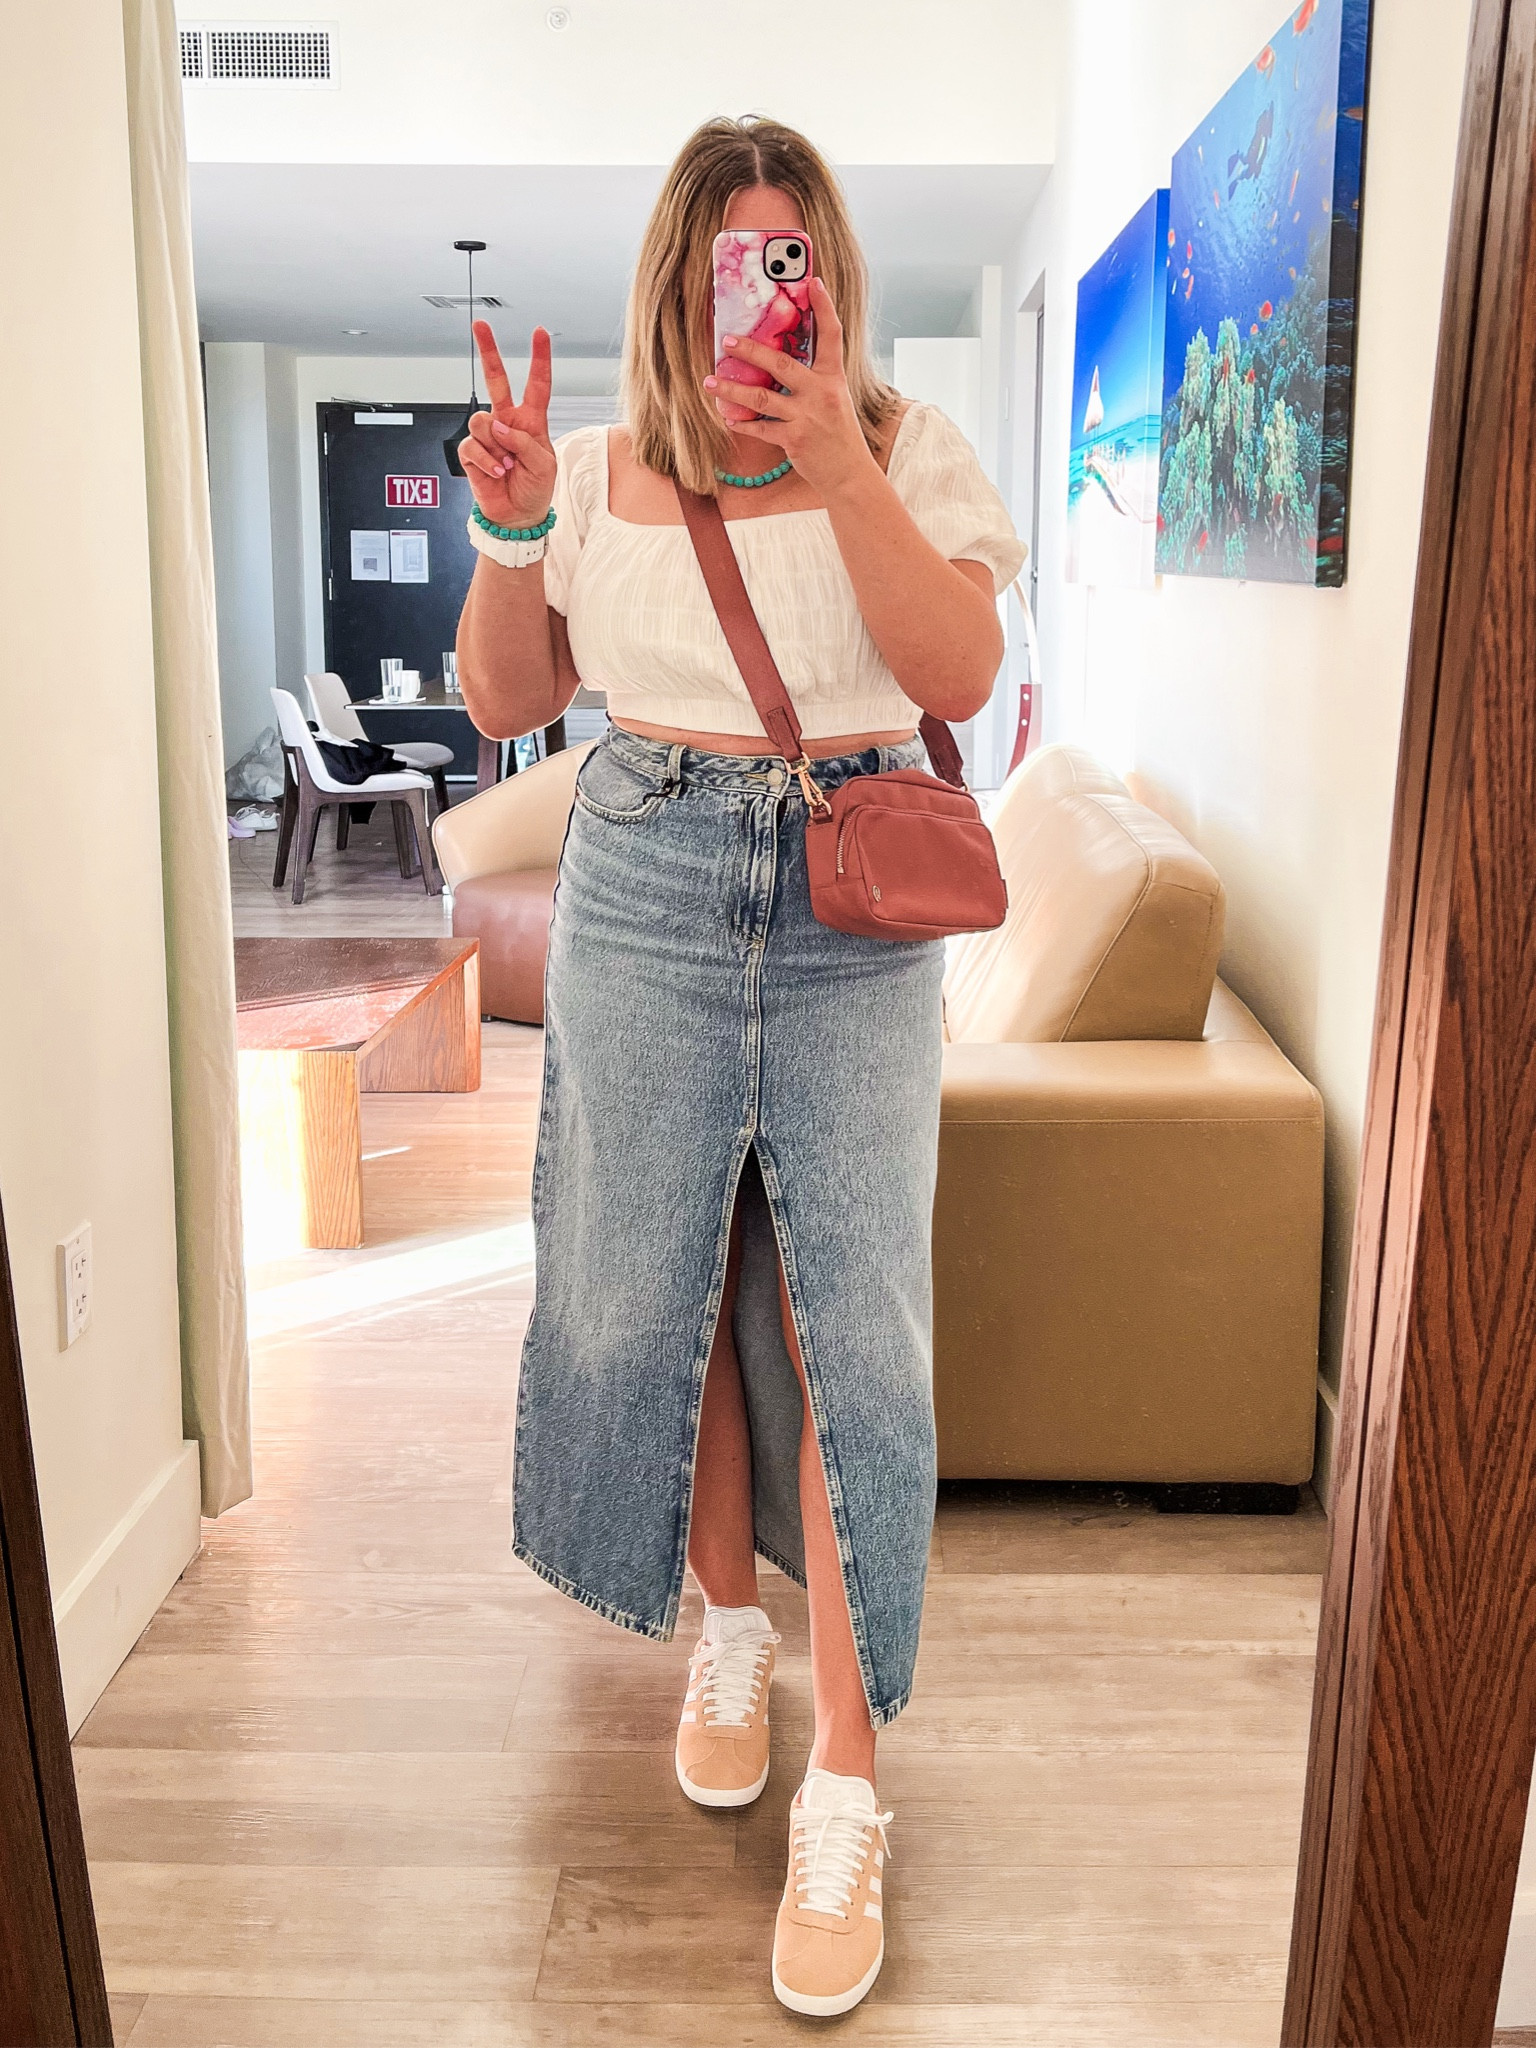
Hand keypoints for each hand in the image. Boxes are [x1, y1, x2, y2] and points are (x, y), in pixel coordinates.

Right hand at [458, 322, 556, 528]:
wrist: (517, 516)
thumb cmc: (536, 489)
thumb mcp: (545, 465)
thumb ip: (525, 441)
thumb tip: (500, 426)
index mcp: (531, 421)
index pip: (537, 384)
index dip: (539, 358)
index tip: (539, 333)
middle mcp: (508, 422)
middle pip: (496, 380)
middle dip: (489, 351)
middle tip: (480, 326)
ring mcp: (489, 436)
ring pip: (481, 420)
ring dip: (496, 447)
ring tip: (508, 466)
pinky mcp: (472, 452)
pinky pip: (472, 445)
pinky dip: (486, 461)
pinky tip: (497, 472)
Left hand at [704, 278, 876, 499]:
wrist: (849, 474)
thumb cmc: (838, 435)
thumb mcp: (834, 399)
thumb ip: (814, 379)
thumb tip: (781, 360)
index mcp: (833, 378)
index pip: (831, 334)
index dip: (824, 307)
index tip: (814, 281)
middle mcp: (821, 392)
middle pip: (782, 363)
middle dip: (751, 350)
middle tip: (727, 341)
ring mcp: (807, 417)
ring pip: (761, 397)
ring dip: (731, 388)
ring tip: (710, 381)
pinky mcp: (794, 440)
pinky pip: (760, 428)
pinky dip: (741, 423)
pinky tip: (728, 417)